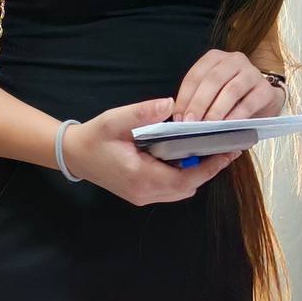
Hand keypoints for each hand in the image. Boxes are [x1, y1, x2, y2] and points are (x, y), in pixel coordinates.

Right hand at [64, 98, 239, 206]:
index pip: (186, 179)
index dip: (210, 167)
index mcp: (140, 177)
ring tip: (207, 151)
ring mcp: (141, 196)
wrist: (73, 156)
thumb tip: (170, 103)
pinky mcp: (140, 194)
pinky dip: (183, 177)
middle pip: (187, 187)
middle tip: (222, 147)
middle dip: (207, 169)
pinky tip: (184, 158)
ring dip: (195, 174)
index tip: (228, 151)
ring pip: (180, 191)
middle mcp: (144, 193)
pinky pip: (170, 190)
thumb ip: (142, 113)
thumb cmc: (93, 138)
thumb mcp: (114, 120)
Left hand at [173, 49, 285, 122]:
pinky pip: (249, 103)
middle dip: (198, 103)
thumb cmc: (228, 97)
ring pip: (231, 90)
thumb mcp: (209, 93)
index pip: (195, 76)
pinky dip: (235, 116)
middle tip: (190, 122)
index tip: (178, 117)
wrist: (261, 100)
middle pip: (212, 80)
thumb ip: (194, 99)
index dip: (184, 97)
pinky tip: (226, 126)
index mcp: (214, 58)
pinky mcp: (266, 89)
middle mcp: (234, 60)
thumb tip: (178, 116)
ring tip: (207, 126)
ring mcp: (252, 73)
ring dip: (216, 110)